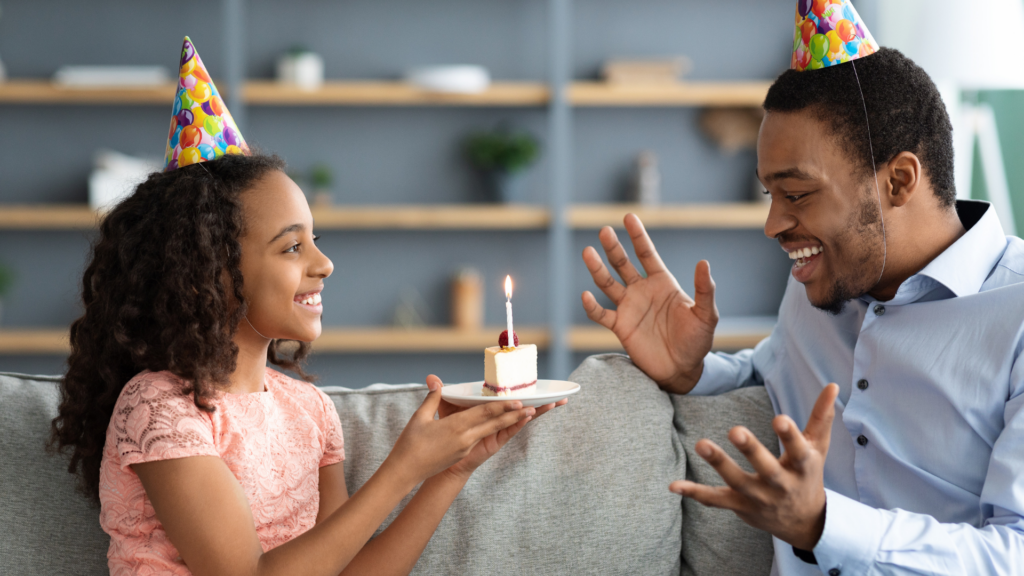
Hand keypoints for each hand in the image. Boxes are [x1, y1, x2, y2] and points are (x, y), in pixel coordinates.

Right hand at [385, 375, 534, 485]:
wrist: (406, 472)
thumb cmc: (410, 444)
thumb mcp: (419, 418)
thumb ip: (432, 398)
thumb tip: (435, 381)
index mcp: (455, 427)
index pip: (483, 413)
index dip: (502, 406)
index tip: (518, 401)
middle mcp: (465, 438)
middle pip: (493, 423)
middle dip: (514, 414)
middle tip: (532, 406)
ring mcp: (465, 447)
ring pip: (491, 430)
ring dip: (510, 422)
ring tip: (528, 415)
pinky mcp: (463, 453)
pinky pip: (482, 438)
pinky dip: (496, 430)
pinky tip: (503, 426)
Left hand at [437, 377, 568, 478]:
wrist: (438, 455)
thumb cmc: (442, 431)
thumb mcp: (442, 408)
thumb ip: (440, 392)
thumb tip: (431, 377)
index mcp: (488, 409)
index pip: (508, 398)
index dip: (523, 390)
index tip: (538, 381)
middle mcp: (497, 419)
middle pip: (521, 407)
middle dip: (540, 401)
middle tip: (559, 395)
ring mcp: (497, 430)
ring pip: (521, 418)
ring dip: (536, 411)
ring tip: (553, 403)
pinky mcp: (495, 441)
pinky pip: (510, 430)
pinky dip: (520, 422)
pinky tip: (530, 415)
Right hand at [582, 214, 717, 392]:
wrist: (682, 370)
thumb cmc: (697, 341)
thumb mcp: (707, 315)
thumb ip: (704, 290)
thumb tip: (704, 262)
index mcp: (662, 283)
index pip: (647, 254)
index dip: (638, 236)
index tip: (629, 217)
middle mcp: (642, 291)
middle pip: (623, 264)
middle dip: (614, 247)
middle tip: (604, 230)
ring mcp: (629, 308)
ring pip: (607, 284)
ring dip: (597, 269)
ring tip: (587, 252)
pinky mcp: (620, 327)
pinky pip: (601, 314)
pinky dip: (591, 306)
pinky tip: (585, 296)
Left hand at [669, 384, 838, 550]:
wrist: (804, 523)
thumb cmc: (809, 475)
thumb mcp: (818, 447)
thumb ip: (821, 416)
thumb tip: (833, 384)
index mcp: (802, 466)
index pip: (798, 449)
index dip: (790, 435)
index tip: (780, 418)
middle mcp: (781, 484)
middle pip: (766, 467)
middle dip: (751, 450)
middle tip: (735, 430)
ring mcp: (759, 497)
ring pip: (737, 481)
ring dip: (719, 463)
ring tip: (701, 444)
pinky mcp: (740, 506)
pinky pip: (715, 500)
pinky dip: (695, 493)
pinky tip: (673, 485)